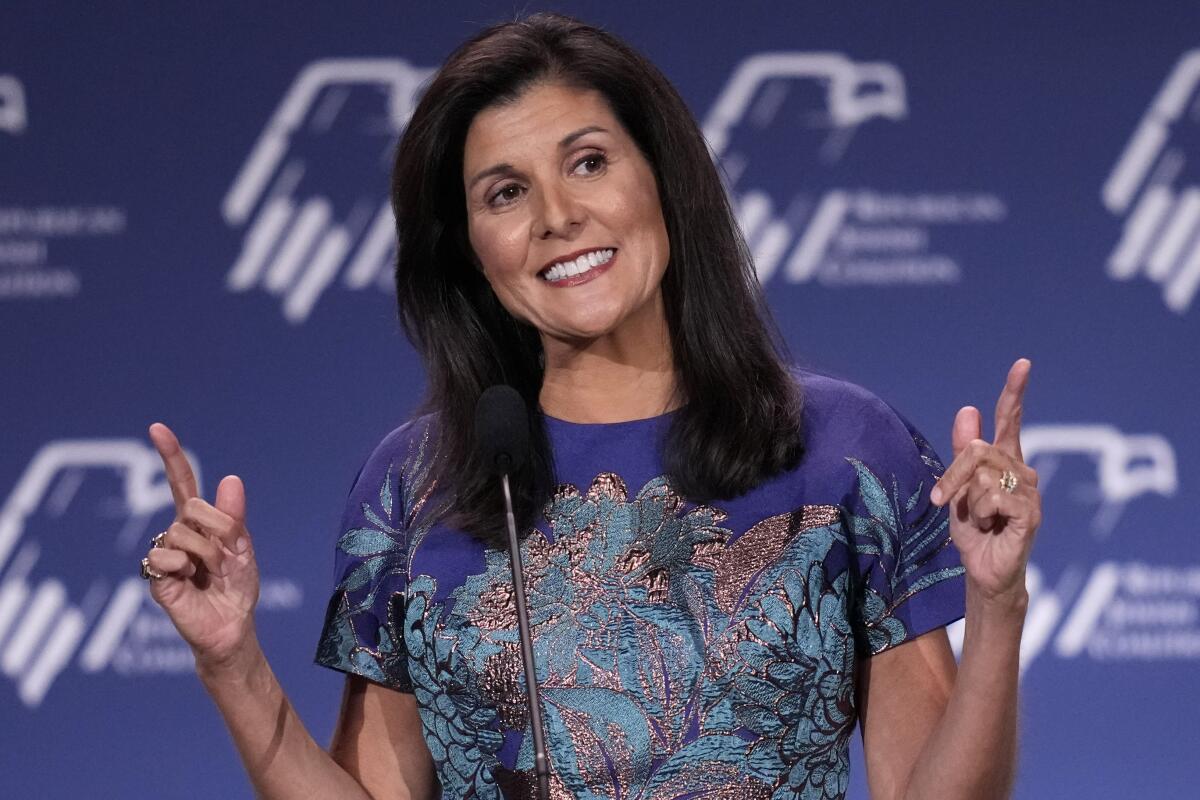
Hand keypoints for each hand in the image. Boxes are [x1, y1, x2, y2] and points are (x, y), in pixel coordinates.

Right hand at [143, 423, 260, 668]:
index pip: (181, 483)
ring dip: (206, 554)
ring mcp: (165, 553)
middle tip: (225, 558)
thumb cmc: (237, 587)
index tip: (157, 428)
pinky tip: (188, 581)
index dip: (170, 456)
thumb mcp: (243, 547)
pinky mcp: (156, 577)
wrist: (233, 626)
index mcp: (200, 522)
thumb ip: (233, 516)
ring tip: (209, 574)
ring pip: (181, 532)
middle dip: (218, 531)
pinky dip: (182, 567)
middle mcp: (178, 532)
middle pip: (193, 507)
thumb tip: (231, 478)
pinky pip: (164, 556)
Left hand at [930, 359, 1041, 603]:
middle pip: (977, 449)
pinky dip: (978, 514)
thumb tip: (968, 409)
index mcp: (1004, 461)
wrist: (982, 570)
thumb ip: (961, 451)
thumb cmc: (972, 531)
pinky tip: (990, 528)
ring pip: (982, 475)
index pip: (1010, 419)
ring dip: (966, 502)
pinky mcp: (1030, 512)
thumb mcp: (957, 487)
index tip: (1023, 363)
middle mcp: (1022, 470)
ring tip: (979, 521)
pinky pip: (992, 496)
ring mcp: (1030, 491)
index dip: (1015, 391)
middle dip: (952, 475)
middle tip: (943, 501)